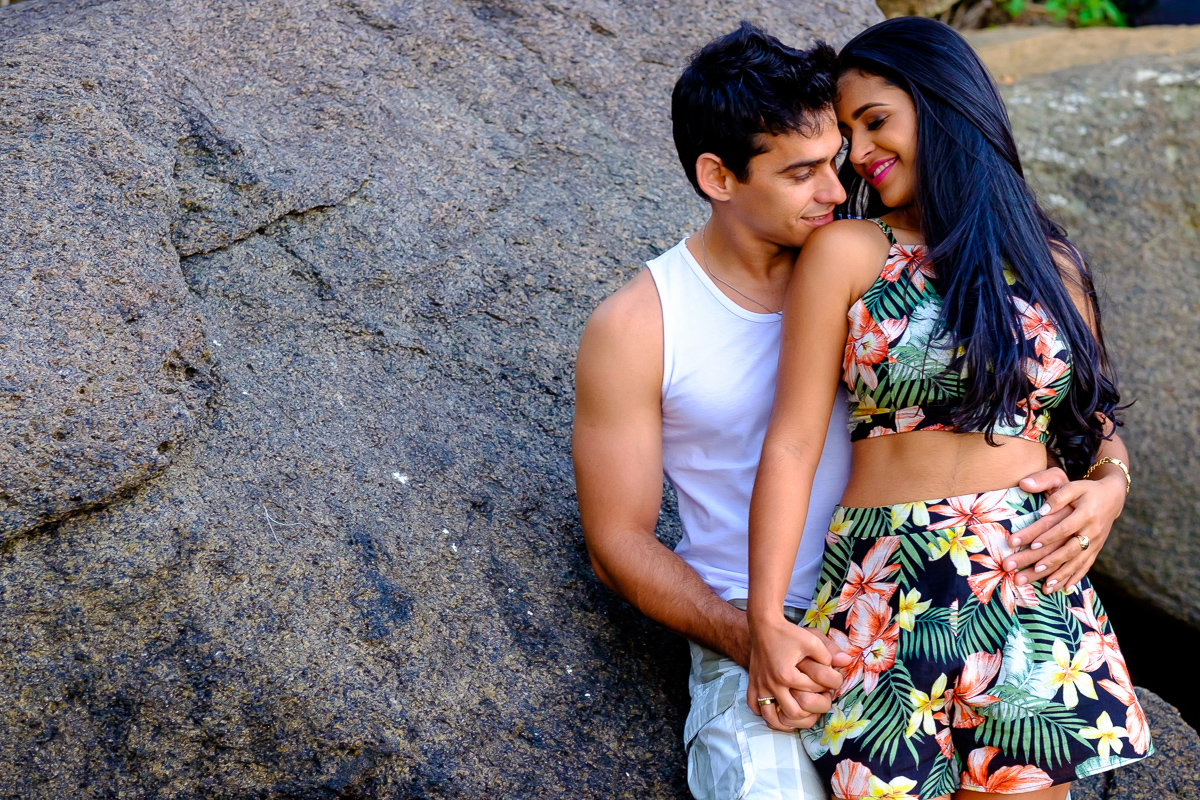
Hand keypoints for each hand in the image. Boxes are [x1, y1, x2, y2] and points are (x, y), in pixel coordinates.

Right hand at [746, 617, 850, 732]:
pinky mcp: (753, 683)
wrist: (763, 625)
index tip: (833, 681)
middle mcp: (772, 684)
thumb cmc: (788, 633)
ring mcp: (761, 686)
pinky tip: (775, 711)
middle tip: (819, 704)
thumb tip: (846, 661)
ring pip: (771, 716)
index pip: (812, 690)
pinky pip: (754, 706)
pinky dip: (763, 713)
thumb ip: (829, 652)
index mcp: (787, 675)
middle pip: (793, 712)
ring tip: (798, 720)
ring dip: (785, 722)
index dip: (827, 686)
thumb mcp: (811, 639)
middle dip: (810, 712)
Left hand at [1006, 467, 1124, 593]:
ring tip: (1042, 587)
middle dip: (1045, 563)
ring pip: (1075, 563)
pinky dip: (1073, 578)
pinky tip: (1060, 588)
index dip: (1047, 536)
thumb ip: (1047, 482)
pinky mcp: (1096, 550)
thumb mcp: (1070, 483)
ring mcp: (1096, 543)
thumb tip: (1023, 484)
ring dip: (1058, 576)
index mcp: (1086, 513)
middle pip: (1066, 550)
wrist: (1113, 498)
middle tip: (1021, 573)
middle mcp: (1092, 531)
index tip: (1029, 545)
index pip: (1062, 527)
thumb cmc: (1085, 490)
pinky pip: (1085, 567)